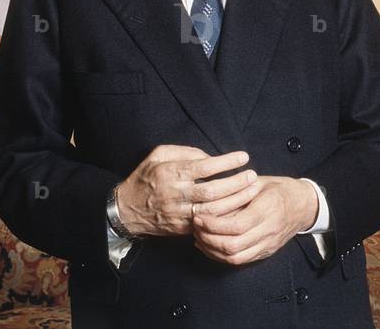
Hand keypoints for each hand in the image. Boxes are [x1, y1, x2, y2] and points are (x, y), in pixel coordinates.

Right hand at [115, 144, 256, 237]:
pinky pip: (208, 223)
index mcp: (171, 173)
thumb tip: (210, 157)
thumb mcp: (158, 155)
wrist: (127, 210)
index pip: (204, 166)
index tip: (244, 157)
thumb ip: (184, 151)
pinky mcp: (182, 228)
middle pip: (212, 190)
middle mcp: (176, 194)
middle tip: (253, 175)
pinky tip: (239, 208)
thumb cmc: (146, 177)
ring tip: (252, 191)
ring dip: (236, 201)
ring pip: (213, 210)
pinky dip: (225, 216)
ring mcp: (179, 213)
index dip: (227, 162)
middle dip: (236, 183)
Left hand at [191, 176, 317, 264]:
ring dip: (213, 250)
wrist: (303, 205)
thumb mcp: (258, 182)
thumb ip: (236, 190)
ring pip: (235, 257)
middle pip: (234, 245)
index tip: (199, 216)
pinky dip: (221, 256)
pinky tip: (210, 246)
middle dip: (209, 239)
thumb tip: (210, 196)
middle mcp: (269, 229)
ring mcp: (269, 244)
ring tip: (199, 237)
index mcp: (268, 208)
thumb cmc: (279, 189)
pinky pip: (241, 260)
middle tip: (196, 227)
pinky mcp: (266, 252)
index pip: (237, 225)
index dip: (214, 224)